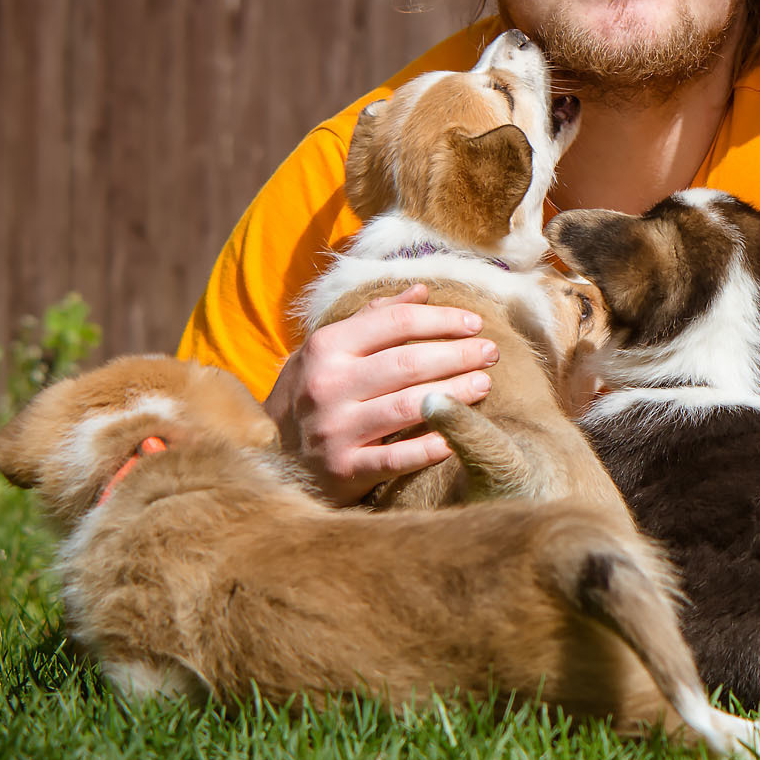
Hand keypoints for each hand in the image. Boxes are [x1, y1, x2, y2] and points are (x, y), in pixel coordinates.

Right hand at [265, 285, 499, 505]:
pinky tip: (458, 435)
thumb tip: (422, 289)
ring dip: (455, 394)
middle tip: (491, 353)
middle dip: (458, 355)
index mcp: (326, 347)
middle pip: (408, 362)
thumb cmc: (309, 394)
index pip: (396, 323)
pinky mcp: (345, 469)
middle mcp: (328, 385)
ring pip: (409, 406)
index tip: (475, 324)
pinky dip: (432, 445)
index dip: (442, 320)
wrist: (268, 456)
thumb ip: (372, 318)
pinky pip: (398, 457)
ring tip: (485, 385)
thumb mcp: (327, 350)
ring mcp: (335, 429)